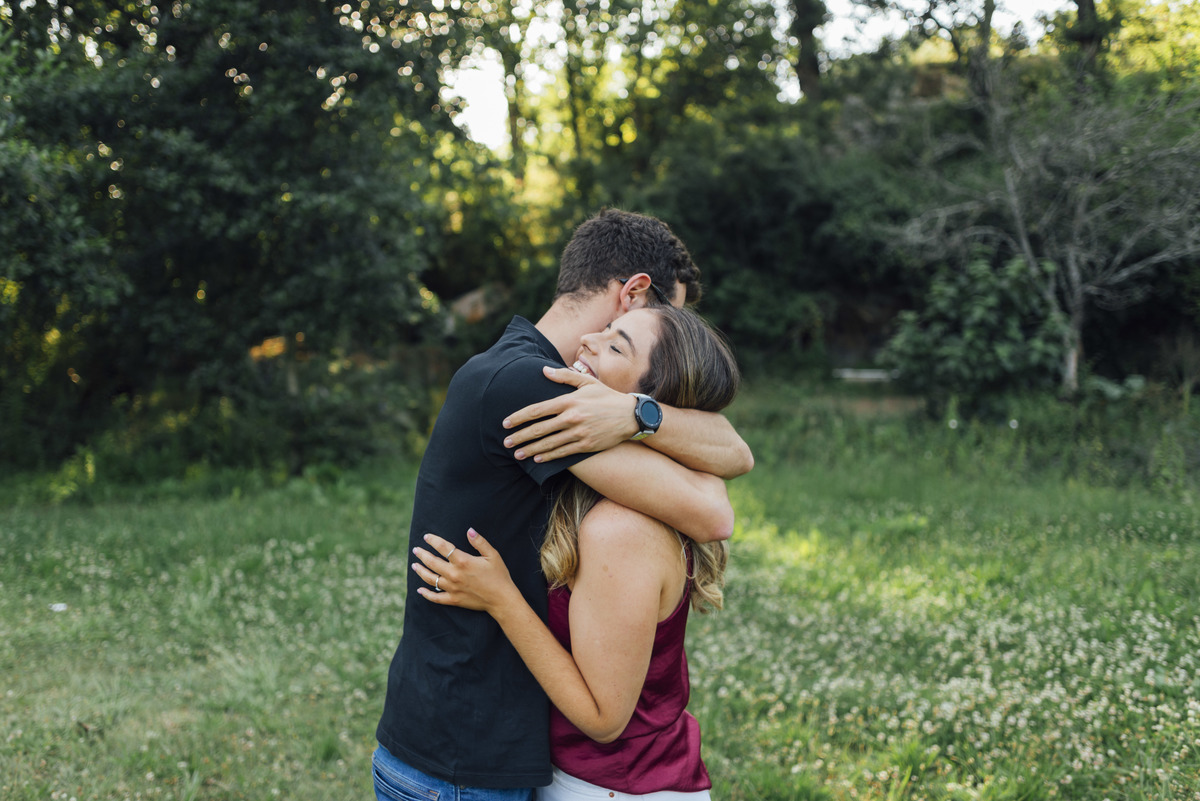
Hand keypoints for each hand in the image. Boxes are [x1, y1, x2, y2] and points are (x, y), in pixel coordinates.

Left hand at [412, 528, 518, 612]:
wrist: (501, 599)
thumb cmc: (499, 575)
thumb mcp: (492, 555)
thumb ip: (479, 542)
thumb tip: (469, 530)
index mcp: (463, 561)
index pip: (443, 548)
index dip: (433, 541)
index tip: (426, 537)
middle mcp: (454, 574)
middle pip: (432, 562)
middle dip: (422, 554)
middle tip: (416, 550)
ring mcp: (452, 588)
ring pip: (430, 579)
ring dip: (420, 571)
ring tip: (414, 565)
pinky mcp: (453, 600)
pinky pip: (435, 597)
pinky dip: (426, 594)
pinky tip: (420, 589)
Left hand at [502, 366, 637, 461]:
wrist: (631, 416)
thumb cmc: (607, 396)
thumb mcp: (587, 382)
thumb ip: (564, 376)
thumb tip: (543, 370)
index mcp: (569, 401)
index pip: (538, 410)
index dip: (519, 417)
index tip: (506, 423)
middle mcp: (572, 418)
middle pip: (539, 429)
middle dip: (520, 437)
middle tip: (505, 443)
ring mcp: (579, 433)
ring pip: (548, 444)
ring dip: (530, 450)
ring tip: (516, 454)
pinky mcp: (586, 445)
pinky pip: (562, 453)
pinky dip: (548, 456)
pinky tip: (537, 458)